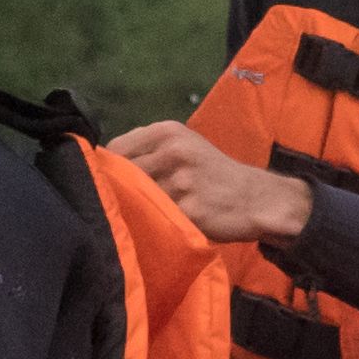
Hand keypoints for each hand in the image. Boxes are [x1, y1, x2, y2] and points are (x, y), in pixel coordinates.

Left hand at [111, 116, 311, 248]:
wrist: (255, 198)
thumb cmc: (214, 174)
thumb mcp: (184, 147)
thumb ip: (147, 150)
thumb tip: (102, 165)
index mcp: (167, 131)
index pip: (116, 149)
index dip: (108, 170)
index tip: (111, 184)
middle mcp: (172, 151)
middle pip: (121, 174)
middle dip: (118, 191)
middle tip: (122, 205)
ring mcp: (181, 180)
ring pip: (136, 198)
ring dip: (133, 210)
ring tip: (143, 216)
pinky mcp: (189, 209)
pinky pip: (155, 218)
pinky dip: (150, 224)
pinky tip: (156, 227)